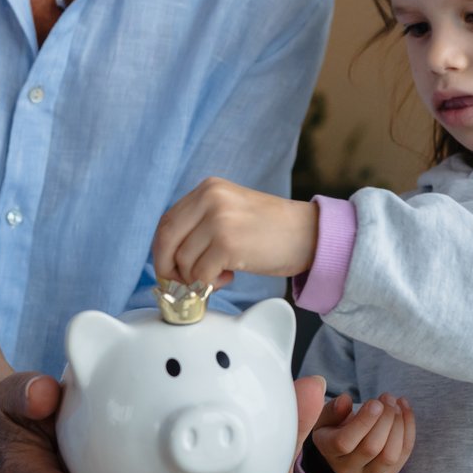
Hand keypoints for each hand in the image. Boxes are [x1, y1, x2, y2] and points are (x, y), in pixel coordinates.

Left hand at [152, 177, 318, 288]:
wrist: (309, 234)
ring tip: (222, 274)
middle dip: (169, 269)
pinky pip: (200, 275)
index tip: (171, 270)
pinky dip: (210, 284)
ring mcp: (218, 220)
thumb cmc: (271, 229)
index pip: (166, 223)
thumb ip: (200, 223)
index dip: (163, 252)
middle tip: (184, 283)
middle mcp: (210, 199)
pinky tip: (230, 276)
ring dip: (197, 278)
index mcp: (208, 188)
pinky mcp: (227, 243)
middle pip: (166, 241)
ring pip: (183, 262)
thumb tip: (168, 256)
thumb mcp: (231, 211)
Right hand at [310, 391, 414, 472]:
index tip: (375, 402)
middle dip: (385, 419)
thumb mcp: (327, 415)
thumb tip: (345, 400)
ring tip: (396, 404)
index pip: (344, 442)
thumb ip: (333, 408)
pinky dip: (408, 430)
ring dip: (399, 426)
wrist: (344, 448)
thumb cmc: (335, 426)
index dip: (364, 422)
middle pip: (371, 448)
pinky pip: (403, 455)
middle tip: (388, 398)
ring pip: (390, 456)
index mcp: (328, 451)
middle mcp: (347, 469)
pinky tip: (405, 410)